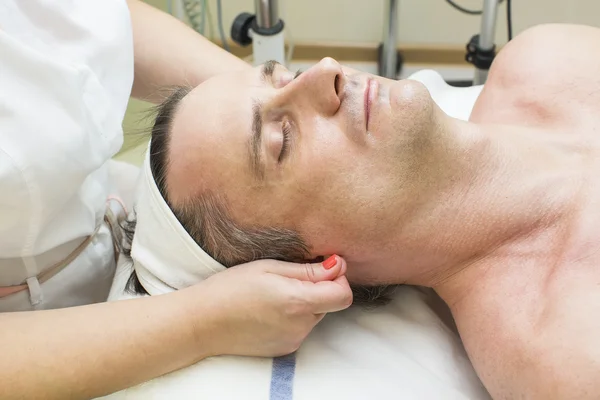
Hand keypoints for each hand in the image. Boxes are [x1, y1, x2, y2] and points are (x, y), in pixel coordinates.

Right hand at [185, 255, 351, 357]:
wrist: (201, 323)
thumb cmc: (230, 289)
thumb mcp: (269, 268)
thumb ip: (308, 269)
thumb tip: (338, 265)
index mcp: (298, 302)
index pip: (343, 295)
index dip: (338, 278)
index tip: (323, 266)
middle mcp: (300, 326)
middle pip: (329, 303)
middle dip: (317, 288)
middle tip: (287, 278)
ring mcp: (293, 340)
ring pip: (315, 315)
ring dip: (304, 302)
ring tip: (273, 294)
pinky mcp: (285, 349)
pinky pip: (301, 327)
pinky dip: (293, 316)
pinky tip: (268, 310)